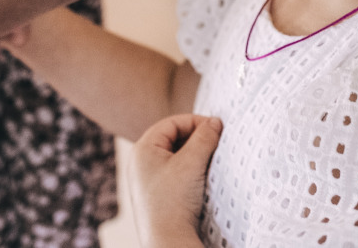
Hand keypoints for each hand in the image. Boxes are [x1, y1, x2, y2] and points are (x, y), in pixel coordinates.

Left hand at [130, 113, 222, 247]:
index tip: (217, 129)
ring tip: (210, 161)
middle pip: (172, 138)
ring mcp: (146, 179)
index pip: (172, 123)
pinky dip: (189, 170)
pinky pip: (174, 172)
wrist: (167, 241)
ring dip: (194, 155)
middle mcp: (140, 162)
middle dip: (195, 138)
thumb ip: (204, 137)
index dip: (196, 122)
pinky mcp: (155, 194)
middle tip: (216, 144)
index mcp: (143, 149)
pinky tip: (202, 178)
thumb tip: (215, 122)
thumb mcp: (192, 162)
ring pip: (174, 156)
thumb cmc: (174, 201)